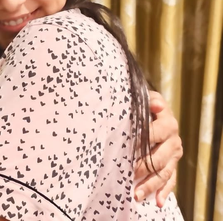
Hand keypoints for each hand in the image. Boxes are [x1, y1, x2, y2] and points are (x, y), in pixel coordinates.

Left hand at [134, 91, 182, 206]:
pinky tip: (157, 202)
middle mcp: (174, 140)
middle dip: (143, 168)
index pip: (154, 134)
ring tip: (137, 195)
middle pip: (159, 158)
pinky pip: (170, 180)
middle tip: (128, 175)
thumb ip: (149, 102)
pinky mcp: (173, 164)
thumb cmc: (145, 105)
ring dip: (151, 185)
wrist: (155, 109)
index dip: (140, 141)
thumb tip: (157, 106)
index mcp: (168, 123)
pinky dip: (164, 192)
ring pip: (164, 173)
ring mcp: (174, 154)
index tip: (127, 149)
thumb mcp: (145, 99)